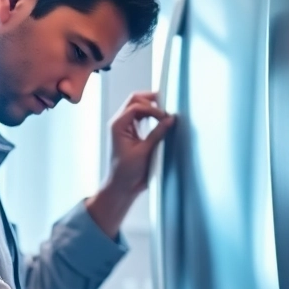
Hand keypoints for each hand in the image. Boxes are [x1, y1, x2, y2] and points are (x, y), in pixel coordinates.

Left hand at [85, 92, 174, 237]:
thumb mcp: (144, 152)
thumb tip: (169, 119)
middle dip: (151, 101)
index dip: (152, 109)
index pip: (136, 107)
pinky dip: (150, 116)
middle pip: (135, 101)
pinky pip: (140, 118)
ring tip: (165, 113)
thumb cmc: (127, 172)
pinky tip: (160, 120)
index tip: (165, 117)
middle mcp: (120, 124)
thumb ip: (157, 134)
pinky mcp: (131, 134)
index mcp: (118, 125)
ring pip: (137, 107)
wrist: (121, 187)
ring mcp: (125, 128)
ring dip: (151, 107)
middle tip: (166, 105)